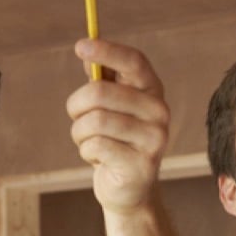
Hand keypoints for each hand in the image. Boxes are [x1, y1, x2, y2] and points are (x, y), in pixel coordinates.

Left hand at [66, 39, 169, 211]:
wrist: (129, 189)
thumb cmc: (115, 140)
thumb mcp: (109, 106)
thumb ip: (102, 79)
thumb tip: (87, 51)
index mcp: (152, 90)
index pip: (133, 61)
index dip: (106, 51)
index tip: (80, 46)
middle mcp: (159, 111)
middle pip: (100, 93)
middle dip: (76, 106)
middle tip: (76, 117)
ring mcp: (154, 139)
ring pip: (94, 121)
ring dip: (79, 133)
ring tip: (89, 142)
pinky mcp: (141, 165)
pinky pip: (95, 146)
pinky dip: (86, 151)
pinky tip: (98, 158)